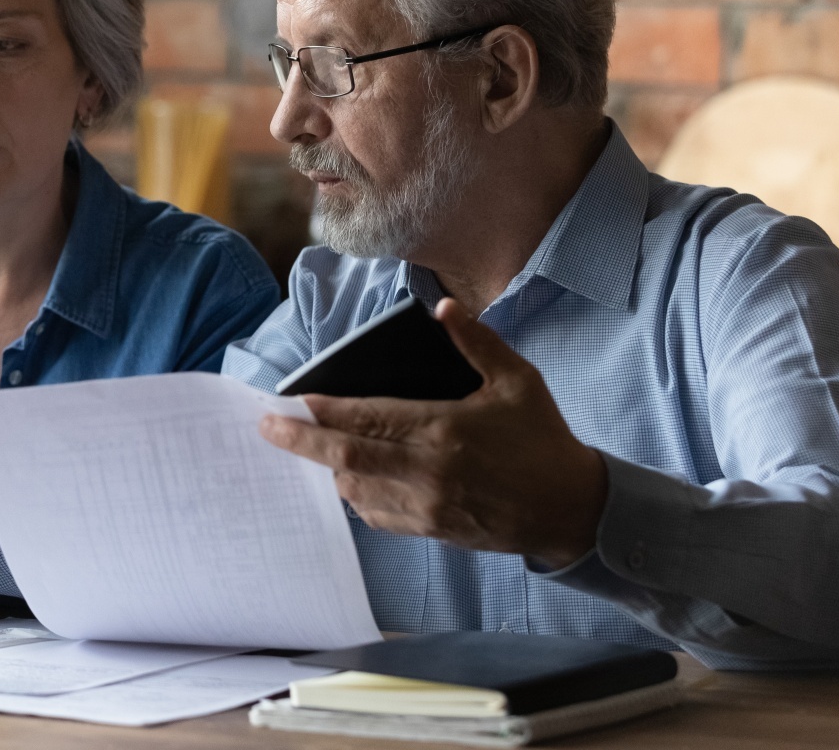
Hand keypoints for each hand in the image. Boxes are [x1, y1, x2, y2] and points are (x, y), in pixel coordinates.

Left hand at [258, 298, 607, 569]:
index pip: (368, 420)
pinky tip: (348, 479)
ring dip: (327, 469)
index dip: (325, 412)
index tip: (292, 402)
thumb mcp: (517, 382)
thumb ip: (477, 343)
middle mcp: (428, 471)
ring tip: (308, 448)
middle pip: (345, 459)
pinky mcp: (431, 531)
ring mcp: (426, 506)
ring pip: (354, 490)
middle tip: (267, 427)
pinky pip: (376, 515)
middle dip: (300, 442)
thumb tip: (444, 307)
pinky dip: (354, 496)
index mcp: (444, 430)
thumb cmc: (543, 440)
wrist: (571, 510)